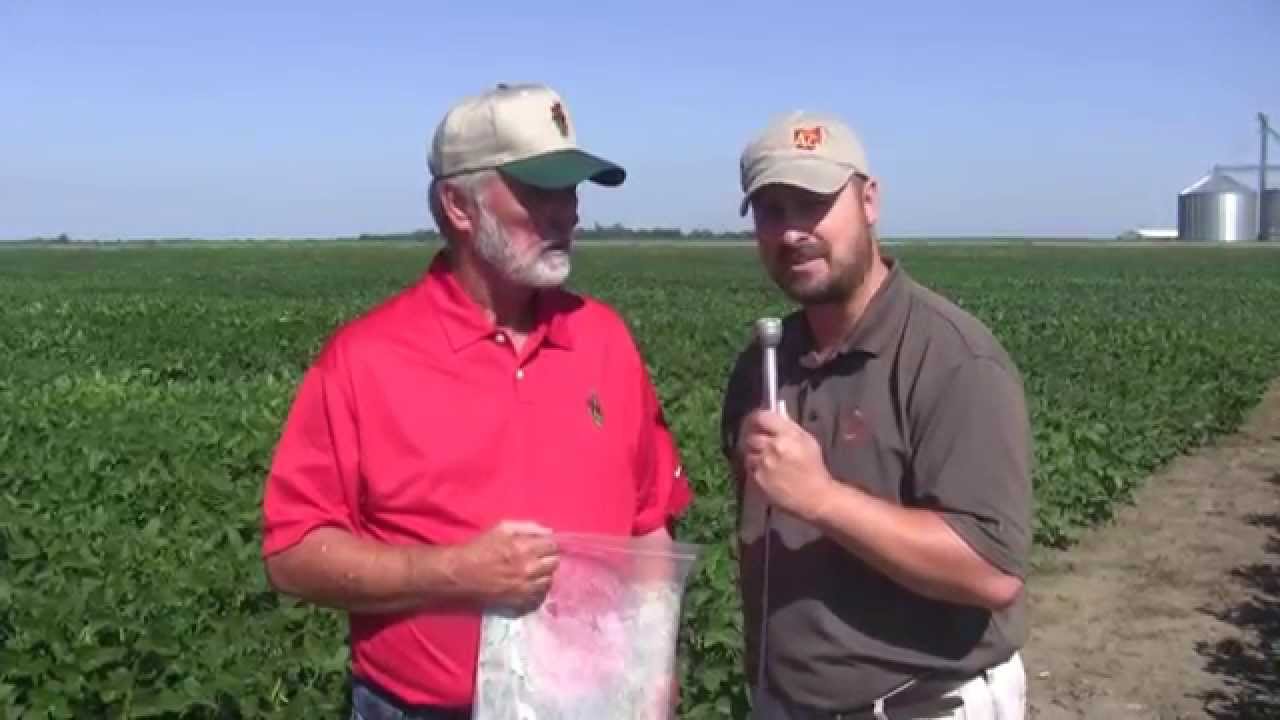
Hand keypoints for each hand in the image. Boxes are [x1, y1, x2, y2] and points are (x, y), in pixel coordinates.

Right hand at [452, 521, 558, 611]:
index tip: (541, 546)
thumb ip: (528, 527)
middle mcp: (528, 570)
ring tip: (531, 571)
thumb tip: (549, 532)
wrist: (460, 575)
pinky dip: (536, 589)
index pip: (553, 546)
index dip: (548, 544)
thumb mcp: (502, 528)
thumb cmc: (480, 548)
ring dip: (543, 574)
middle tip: (536, 558)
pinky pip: (539, 596)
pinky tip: (527, 584)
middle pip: (554, 563)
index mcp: (525, 549)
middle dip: (548, 558)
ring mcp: (525, 589)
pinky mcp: (519, 602)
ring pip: (549, 581)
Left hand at [740, 403, 837, 522]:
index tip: (756, 420)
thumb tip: (776, 414)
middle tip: (759, 440)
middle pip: (751, 435)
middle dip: (754, 437)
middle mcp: (772, 447)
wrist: (814, 496)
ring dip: (754, 453)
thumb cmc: (814, 467)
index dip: (756, 417)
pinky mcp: (758, 478)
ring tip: (765, 458)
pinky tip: (765, 470)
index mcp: (787, 435)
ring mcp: (763, 464)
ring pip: (748, 451)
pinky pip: (749, 467)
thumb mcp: (808, 441)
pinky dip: (755, 467)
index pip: (762, 417)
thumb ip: (790, 426)